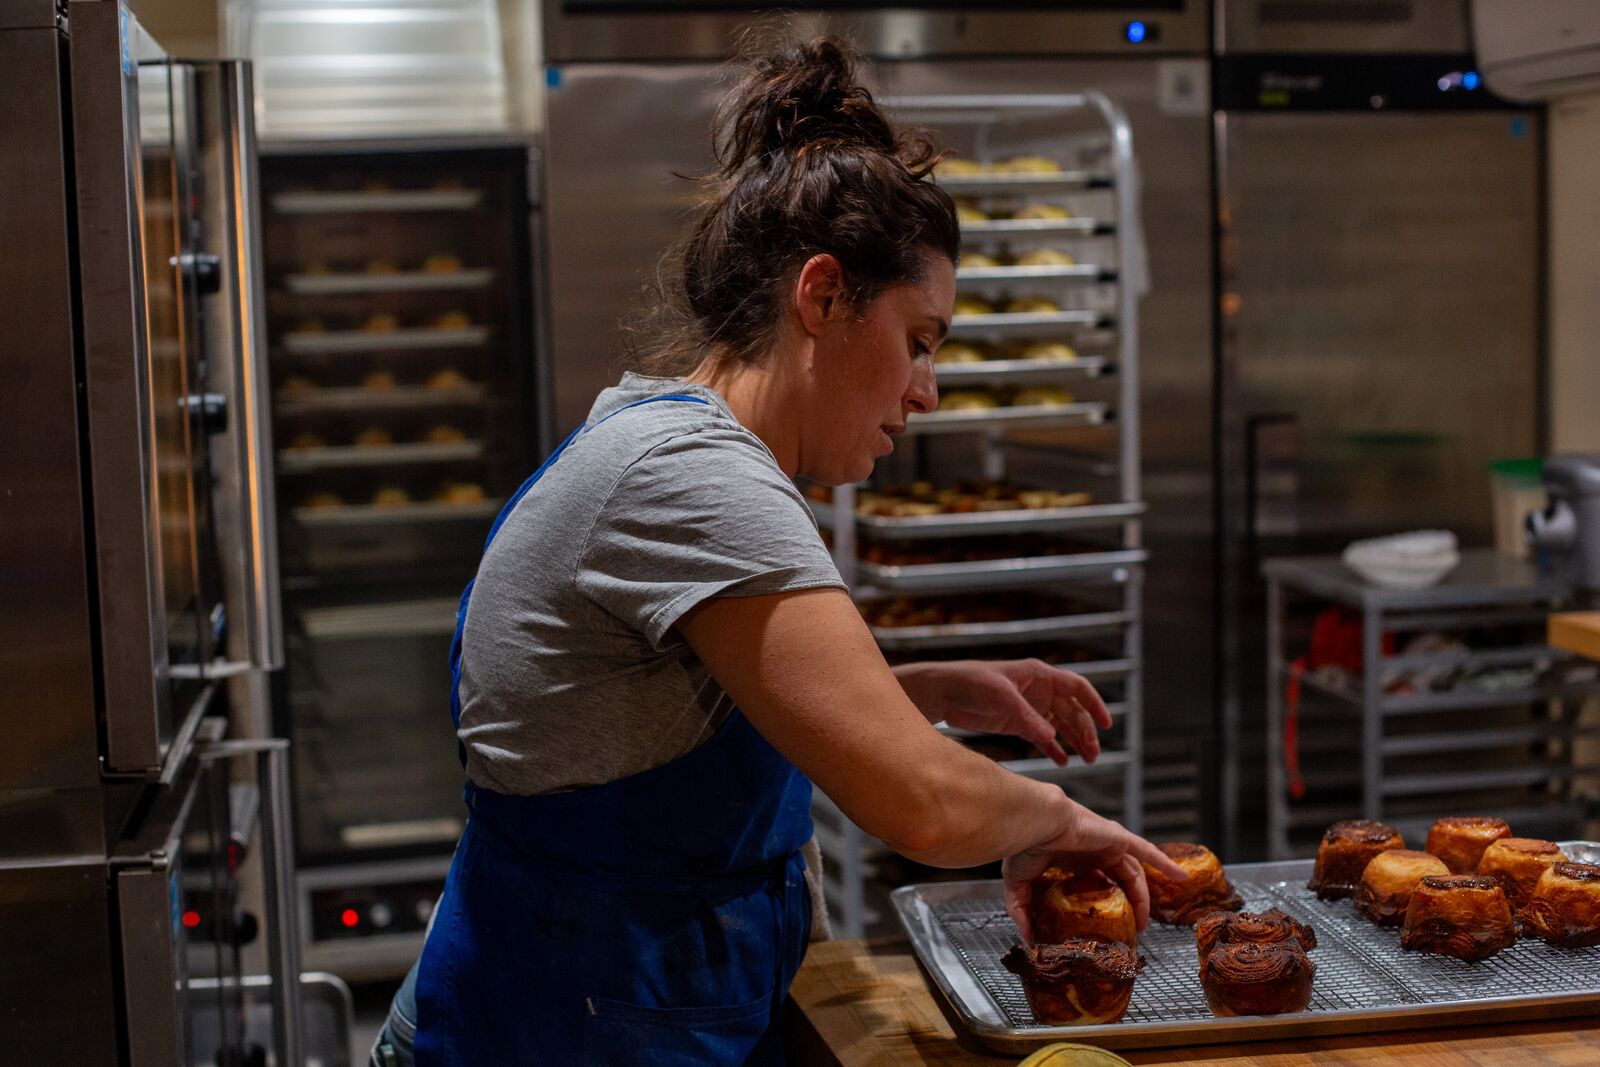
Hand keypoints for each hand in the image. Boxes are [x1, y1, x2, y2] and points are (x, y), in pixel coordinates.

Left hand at [899, 659, 1110, 764]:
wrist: (943, 693)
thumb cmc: (970, 683)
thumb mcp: (1000, 696)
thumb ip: (1026, 716)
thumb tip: (1052, 735)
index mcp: (1039, 674)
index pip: (1077, 687)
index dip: (1094, 704)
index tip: (1107, 724)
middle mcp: (1038, 690)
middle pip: (1072, 711)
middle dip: (1085, 731)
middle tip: (1094, 753)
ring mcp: (1029, 708)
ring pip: (1060, 725)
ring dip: (1074, 741)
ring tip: (1087, 760)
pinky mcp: (1016, 724)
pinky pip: (1042, 737)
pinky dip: (1053, 748)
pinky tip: (1062, 762)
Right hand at [1002, 798, 1186, 943]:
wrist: (1033, 823)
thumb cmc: (1025, 844)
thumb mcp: (1019, 883)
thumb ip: (1021, 910)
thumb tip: (1027, 938)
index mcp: (1075, 858)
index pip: (1098, 880)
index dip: (1106, 901)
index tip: (1108, 923)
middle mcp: (1095, 851)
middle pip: (1121, 880)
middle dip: (1129, 904)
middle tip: (1131, 930)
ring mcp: (1108, 844)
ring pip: (1135, 872)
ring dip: (1144, 896)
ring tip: (1146, 923)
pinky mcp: (1118, 838)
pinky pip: (1147, 852)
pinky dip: (1164, 863)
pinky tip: (1181, 876)